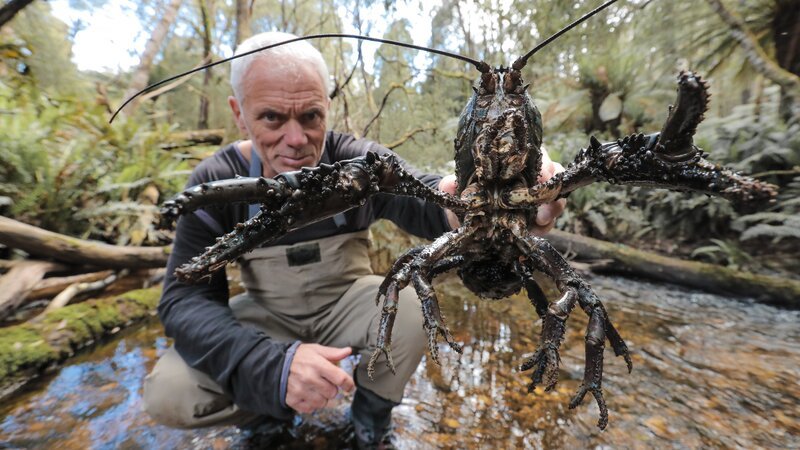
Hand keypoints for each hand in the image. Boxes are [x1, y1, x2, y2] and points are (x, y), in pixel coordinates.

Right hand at [285, 344, 354, 413]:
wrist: (276, 365)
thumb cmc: (299, 357)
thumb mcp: (316, 350)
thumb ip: (333, 353)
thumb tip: (348, 351)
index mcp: (317, 364)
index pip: (340, 378)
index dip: (348, 384)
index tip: (349, 386)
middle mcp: (309, 378)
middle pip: (332, 393)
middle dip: (332, 388)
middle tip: (325, 382)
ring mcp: (300, 390)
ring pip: (322, 403)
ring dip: (322, 398)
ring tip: (316, 389)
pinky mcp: (293, 400)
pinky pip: (310, 409)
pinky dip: (311, 404)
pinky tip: (308, 395)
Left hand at [437, 149, 565, 234]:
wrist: (463, 219)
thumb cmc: (465, 196)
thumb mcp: (457, 190)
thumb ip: (452, 186)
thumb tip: (448, 184)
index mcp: (514, 166)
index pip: (539, 158)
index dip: (546, 166)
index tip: (544, 175)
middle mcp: (528, 182)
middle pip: (552, 181)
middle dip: (553, 192)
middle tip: (545, 205)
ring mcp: (532, 203)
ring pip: (552, 203)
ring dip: (551, 213)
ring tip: (541, 223)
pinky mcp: (532, 223)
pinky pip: (543, 226)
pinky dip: (541, 232)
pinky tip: (534, 237)